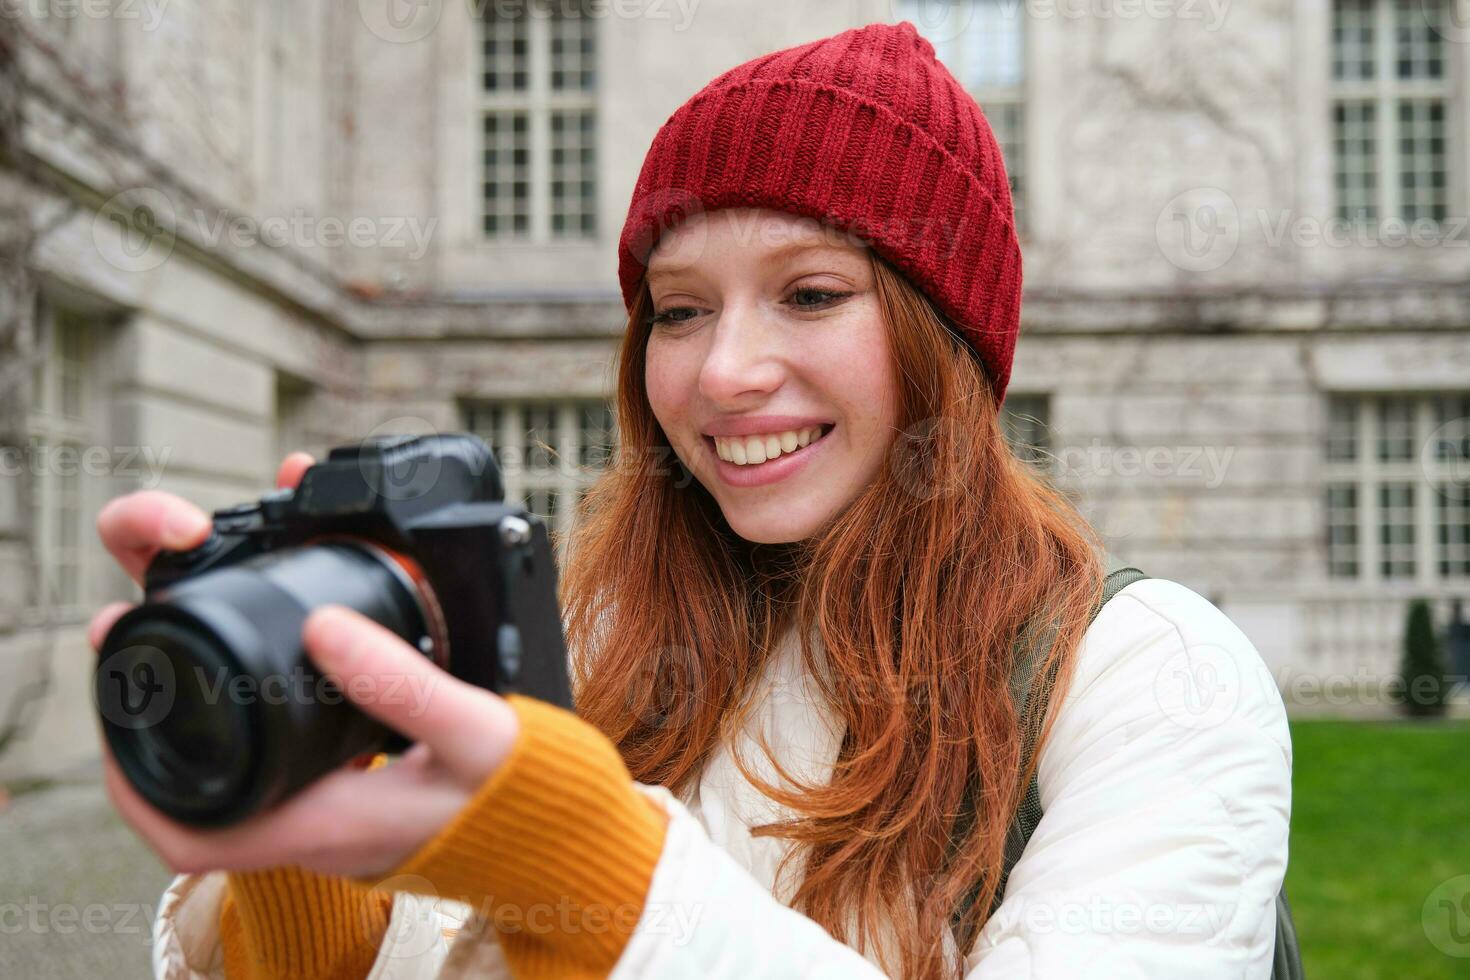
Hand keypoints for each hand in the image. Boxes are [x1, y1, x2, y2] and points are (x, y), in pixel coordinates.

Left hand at [90, 453, 520, 878]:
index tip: (120, 705)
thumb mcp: (476, 733)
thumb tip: (319, 623)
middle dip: (151, 726)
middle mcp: (319, 828)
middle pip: (195, 798)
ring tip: (190, 635)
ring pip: (234, 777)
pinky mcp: (358, 795)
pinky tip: (278, 665)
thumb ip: (402, 682)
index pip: (191, 836)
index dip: (134, 781)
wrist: (569, 836)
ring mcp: (336, 814)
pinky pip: (279, 762)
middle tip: (140, 640)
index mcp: (329, 825)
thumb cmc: (527, 801)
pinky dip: (257, 713)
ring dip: (200, 717)